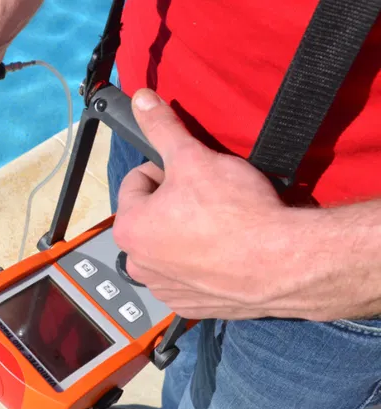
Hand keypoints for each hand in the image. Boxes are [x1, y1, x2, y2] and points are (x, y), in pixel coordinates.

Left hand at [112, 88, 299, 319]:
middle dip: (174, 204)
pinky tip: (225, 254)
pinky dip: (202, 263)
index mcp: (128, 228)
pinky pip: (188, 276)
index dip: (167, 170)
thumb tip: (140, 99)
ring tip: (220, 227)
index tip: (194, 174)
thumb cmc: (235, 212)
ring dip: (186, 235)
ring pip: (168, 247)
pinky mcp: (190, 307)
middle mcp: (138, 264)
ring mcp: (164, 290)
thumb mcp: (194, 157)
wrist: (284, 263)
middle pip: (150, 217)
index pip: (137, 182)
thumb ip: (162, 127)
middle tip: (210, 200)